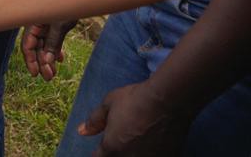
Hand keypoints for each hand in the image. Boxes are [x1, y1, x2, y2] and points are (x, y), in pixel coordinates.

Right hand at [21, 21, 77, 80]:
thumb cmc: (65, 7)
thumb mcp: (59, 25)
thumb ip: (52, 42)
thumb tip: (47, 61)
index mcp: (33, 24)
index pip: (27, 45)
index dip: (30, 61)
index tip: (35, 74)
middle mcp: (37, 26)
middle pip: (36, 48)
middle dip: (42, 63)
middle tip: (48, 78)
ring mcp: (45, 26)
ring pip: (44, 46)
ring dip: (49, 59)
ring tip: (54, 72)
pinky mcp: (54, 26)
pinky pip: (52, 41)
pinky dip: (55, 51)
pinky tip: (60, 60)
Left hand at [77, 79, 194, 155]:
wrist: (169, 99)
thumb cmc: (135, 99)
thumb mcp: (109, 104)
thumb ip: (94, 121)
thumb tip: (81, 131)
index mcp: (112, 147)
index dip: (99, 153)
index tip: (103, 148)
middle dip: (116, 153)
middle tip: (121, 141)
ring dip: (133, 153)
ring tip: (137, 142)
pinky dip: (150, 153)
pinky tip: (151, 145)